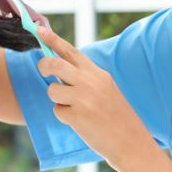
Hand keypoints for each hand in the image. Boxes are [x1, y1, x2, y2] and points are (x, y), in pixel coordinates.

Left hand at [35, 26, 156, 171]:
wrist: (132, 143)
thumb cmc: (116, 116)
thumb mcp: (106, 89)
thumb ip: (85, 78)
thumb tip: (58, 69)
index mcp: (97, 73)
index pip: (70, 51)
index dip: (53, 39)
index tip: (39, 29)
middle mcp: (90, 82)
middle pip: (54, 64)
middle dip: (44, 66)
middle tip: (43, 71)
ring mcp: (83, 98)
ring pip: (52, 90)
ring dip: (57, 100)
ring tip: (74, 108)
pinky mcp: (77, 116)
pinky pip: (58, 111)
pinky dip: (65, 117)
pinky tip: (81, 122)